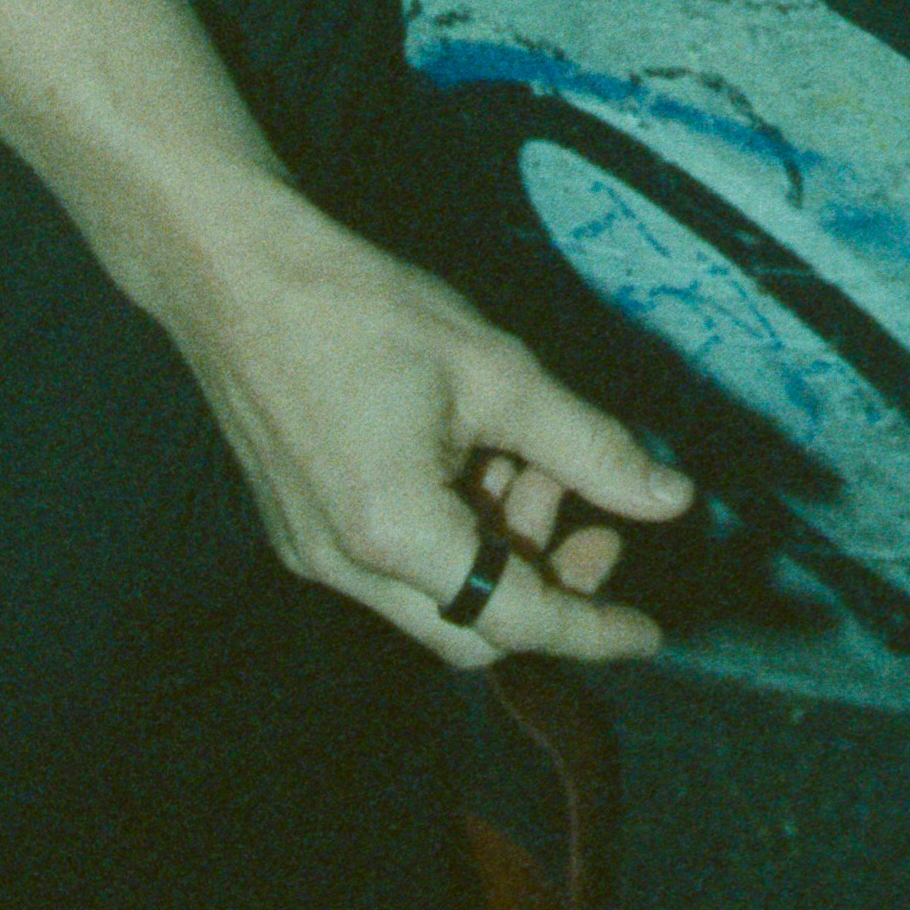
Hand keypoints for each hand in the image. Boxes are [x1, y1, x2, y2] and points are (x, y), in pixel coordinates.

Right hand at [154, 191, 696, 668]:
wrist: (237, 277)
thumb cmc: (366, 312)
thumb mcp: (498, 373)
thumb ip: (590, 447)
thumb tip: (672, 500)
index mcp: (395, 536)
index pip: (514, 620)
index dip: (592, 629)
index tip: (650, 632)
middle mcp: (345, 568)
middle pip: (472, 629)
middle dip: (546, 586)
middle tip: (598, 524)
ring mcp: (313, 553)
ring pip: (434, 595)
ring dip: (499, 546)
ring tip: (527, 455)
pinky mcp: (299, 529)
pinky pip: (395, 564)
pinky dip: (453, 530)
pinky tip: (475, 456)